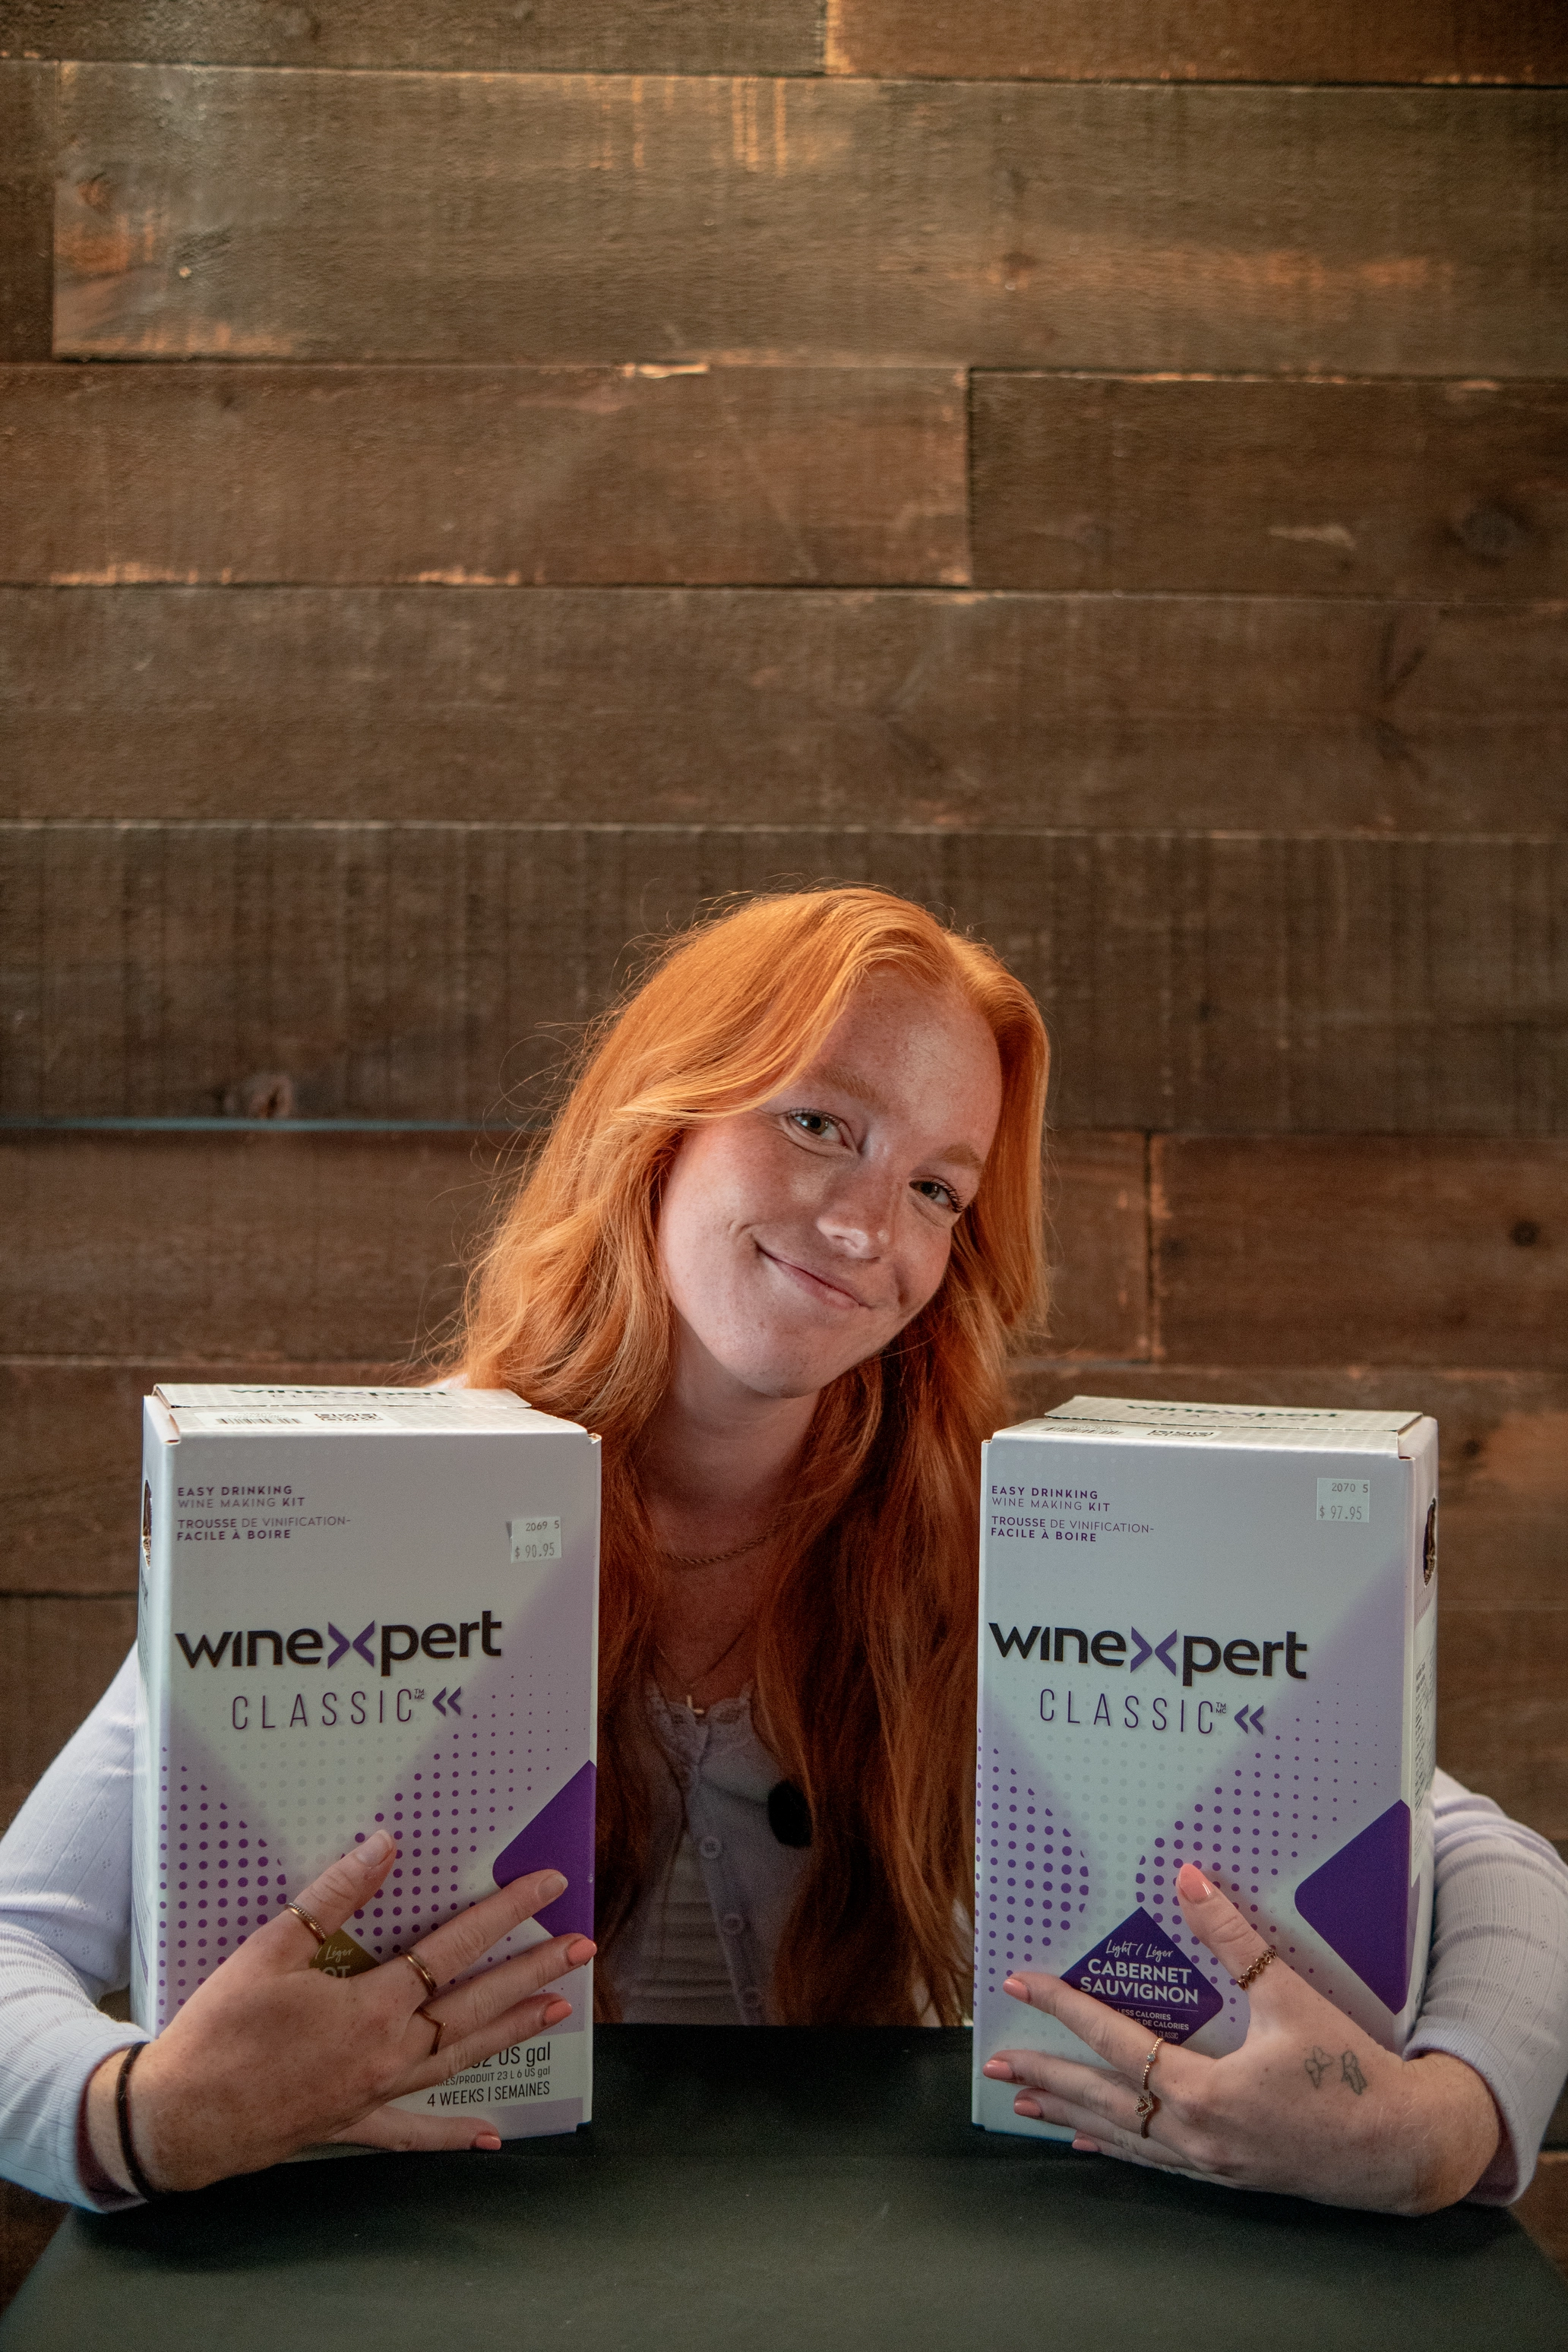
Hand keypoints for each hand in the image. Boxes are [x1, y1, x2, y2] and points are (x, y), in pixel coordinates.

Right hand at [86, 1829, 594, 2191]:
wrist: (180, 2118)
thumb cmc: (221, 2030)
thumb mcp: (270, 1950)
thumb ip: (332, 1898)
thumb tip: (384, 1846)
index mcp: (372, 2005)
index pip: (455, 1948)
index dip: (504, 1912)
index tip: (547, 1887)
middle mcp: (389, 2052)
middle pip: (475, 2004)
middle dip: (532, 1971)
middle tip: (582, 1947)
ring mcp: (376, 2093)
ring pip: (460, 2058)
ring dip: (511, 2032)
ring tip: (558, 2010)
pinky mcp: (354, 2123)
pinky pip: (413, 2133)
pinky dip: (452, 2135)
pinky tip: (489, 2138)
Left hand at [983, 1862, 1499, 2214]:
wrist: (1404, 2149)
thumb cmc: (1351, 2072)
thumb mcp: (1292, 1997)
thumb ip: (1236, 1940)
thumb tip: (1189, 1881)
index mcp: (1204, 2093)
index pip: (1116, 2045)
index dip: (1067, 2010)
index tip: (1026, 1984)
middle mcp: (1196, 2135)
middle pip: (1103, 2101)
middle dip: (1047, 2078)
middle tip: (997, 2062)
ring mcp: (1210, 2163)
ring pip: (1124, 2137)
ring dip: (1072, 2115)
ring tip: (1027, 2103)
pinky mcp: (1228, 2176)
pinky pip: (1156, 2161)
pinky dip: (1119, 2146)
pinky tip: (1094, 2142)